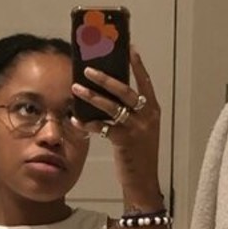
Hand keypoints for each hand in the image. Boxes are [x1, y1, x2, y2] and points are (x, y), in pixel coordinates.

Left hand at [73, 45, 162, 208]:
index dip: (136, 65)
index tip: (128, 48)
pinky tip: (75, 119)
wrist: (142, 181)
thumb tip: (108, 94)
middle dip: (105, 78)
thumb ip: (130, 112)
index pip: (145, 82)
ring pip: (111, 107)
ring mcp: (137, 129)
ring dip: (91, 97)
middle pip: (125, 91)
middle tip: (88, 68)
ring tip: (76, 88)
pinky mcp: (124, 142)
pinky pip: (102, 128)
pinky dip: (87, 123)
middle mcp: (147, 117)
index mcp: (153, 110)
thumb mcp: (140, 129)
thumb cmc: (138, 154)